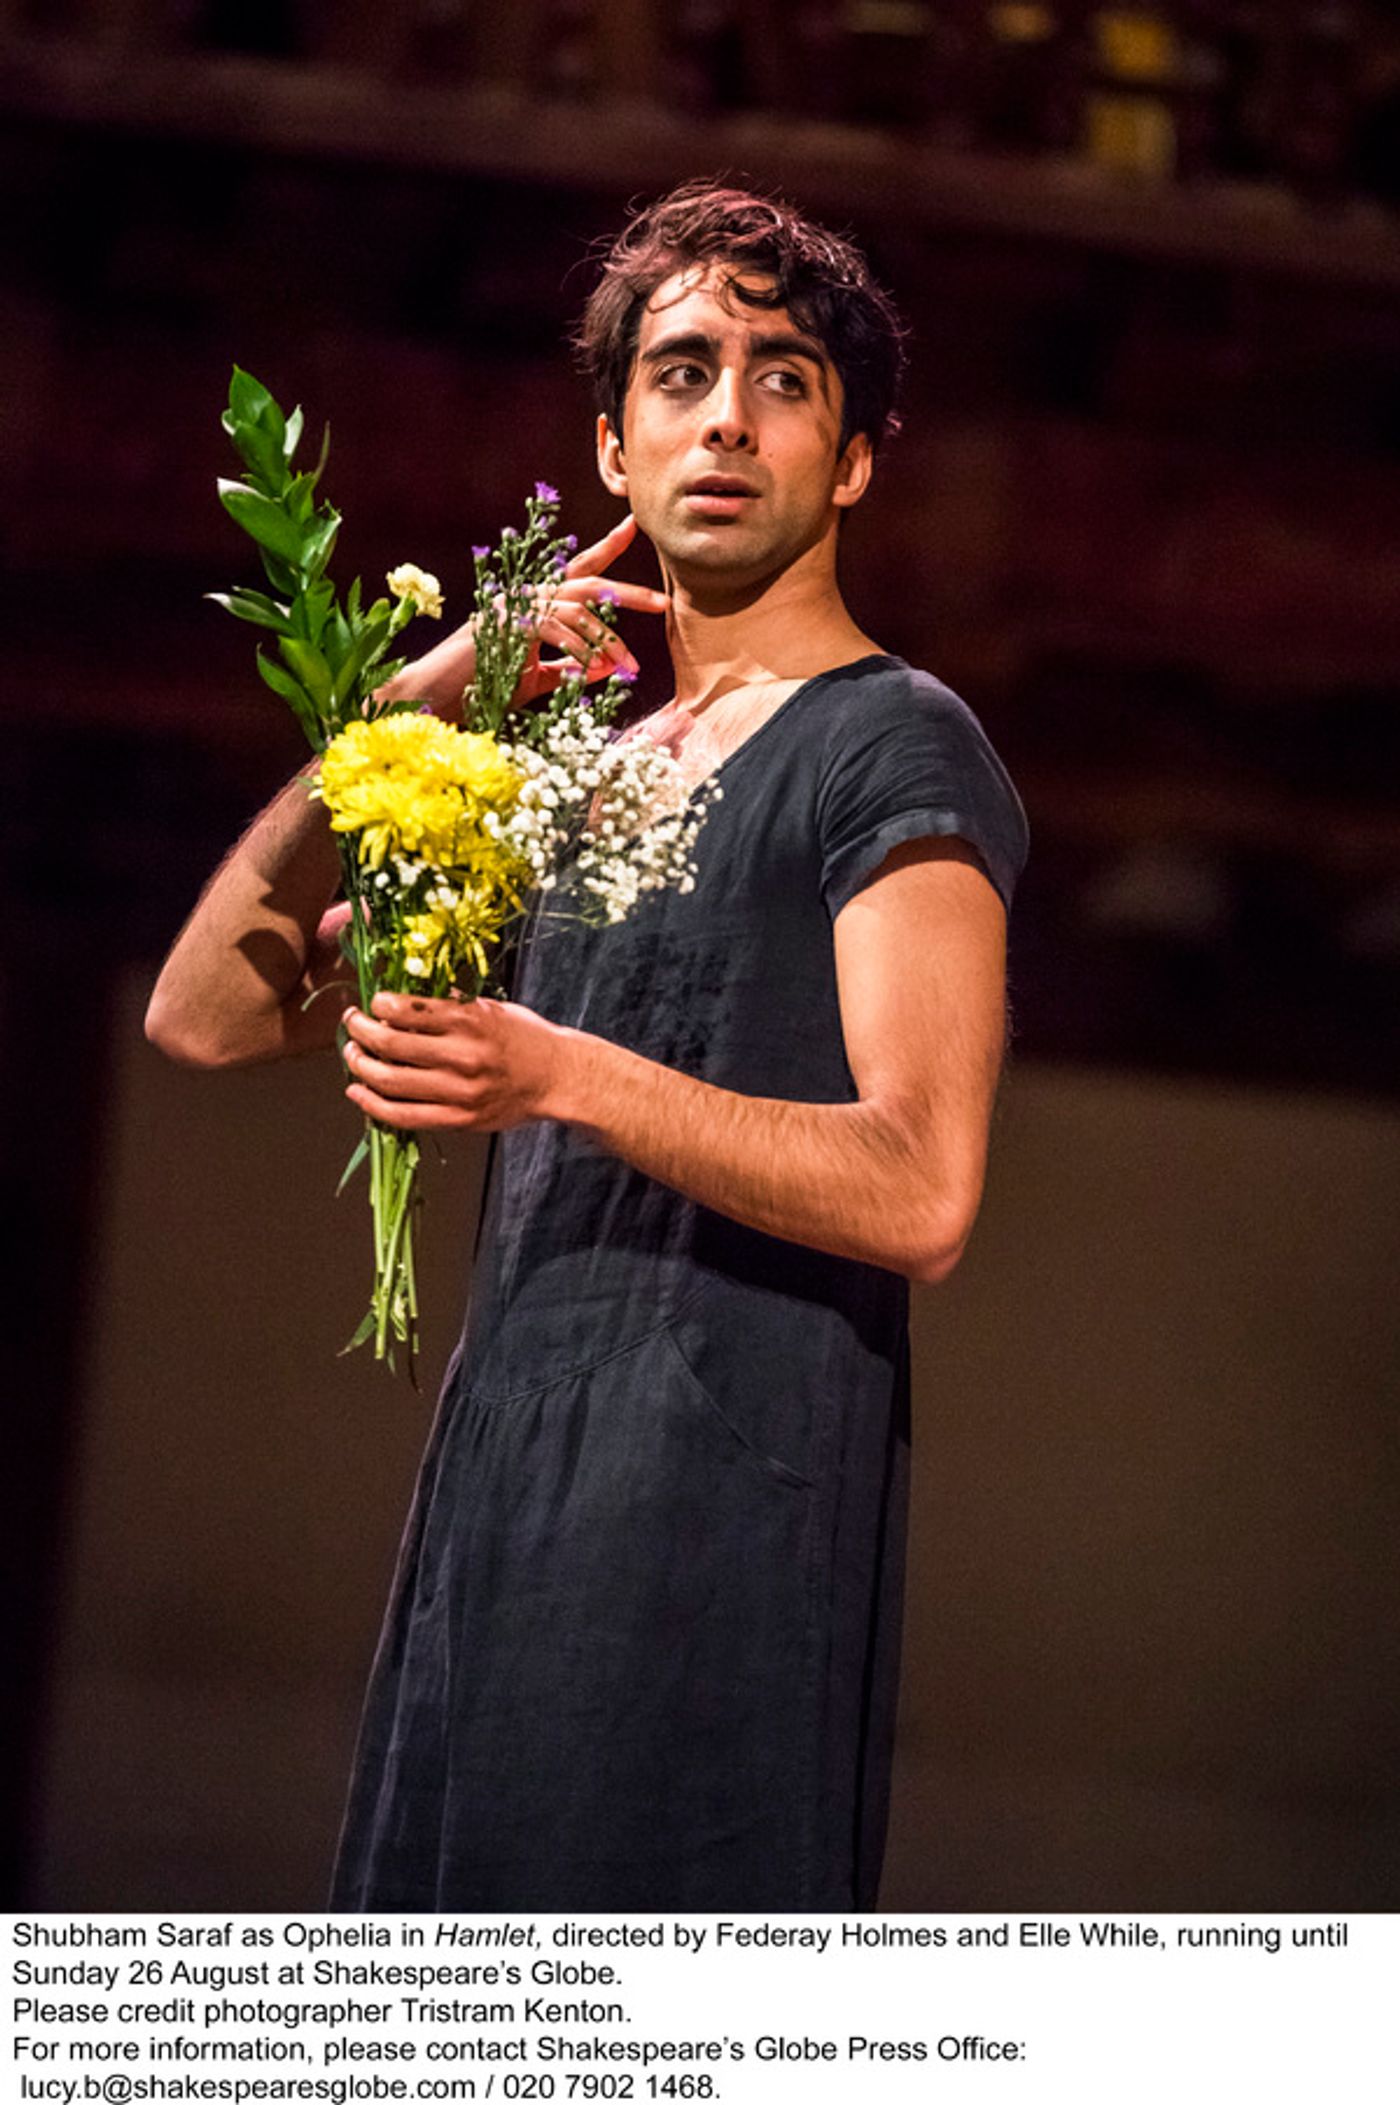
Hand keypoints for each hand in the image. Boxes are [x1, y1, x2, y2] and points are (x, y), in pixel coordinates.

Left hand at [342, 990, 567, 1131]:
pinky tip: (358, 1093)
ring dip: (360, 1066)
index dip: (378, 1005)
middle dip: (360, 1031)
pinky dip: (373, 1105)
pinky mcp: (458, 1119)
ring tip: (351, 1055)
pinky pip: (404, 1116)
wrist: (558, 1078)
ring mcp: (459, 1091)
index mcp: (470, 1020)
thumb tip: (405, 997)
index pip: (406, 1010)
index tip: (372, 1003)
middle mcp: (462, 1056)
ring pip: (390, 1082)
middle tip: (352, 1023)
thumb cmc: (525, 1037)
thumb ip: (450, 1004)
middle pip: (390, 1045)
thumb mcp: (491, 1008)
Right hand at [377, 513, 667, 718]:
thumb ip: (573, 669)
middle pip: (587, 582)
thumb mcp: (540, 680)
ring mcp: (514, 605)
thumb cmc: (484, 687)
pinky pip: (555, 629)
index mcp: (535, 603)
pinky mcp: (506, 623)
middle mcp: (526, 594)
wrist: (437, 695)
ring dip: (609, 641)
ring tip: (630, 667)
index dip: (607, 547)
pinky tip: (592, 670)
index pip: (577, 570)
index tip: (633, 526)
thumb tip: (610, 665)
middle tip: (663, 603)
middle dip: (628, 592)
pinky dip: (579, 651)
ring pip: (577, 611)